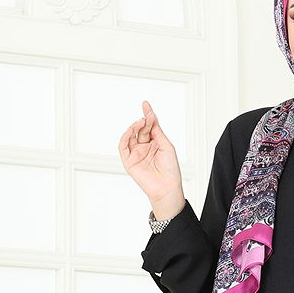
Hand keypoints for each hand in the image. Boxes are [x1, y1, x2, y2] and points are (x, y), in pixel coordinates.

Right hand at [118, 99, 185, 217]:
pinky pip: (123, 146)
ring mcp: (136, 154)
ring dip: (134, 127)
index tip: (146, 105)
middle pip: (141, 129)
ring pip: (130, 135)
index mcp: (155, 144)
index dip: (148, 115)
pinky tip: (131, 130)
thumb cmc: (170, 170)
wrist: (167, 187)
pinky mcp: (129, 161)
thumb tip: (151, 117)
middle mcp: (145, 147)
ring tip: (141, 122)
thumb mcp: (166, 146)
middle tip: (148, 116)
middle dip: (144, 121)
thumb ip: (157, 131)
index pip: (149, 126)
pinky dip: (125, 136)